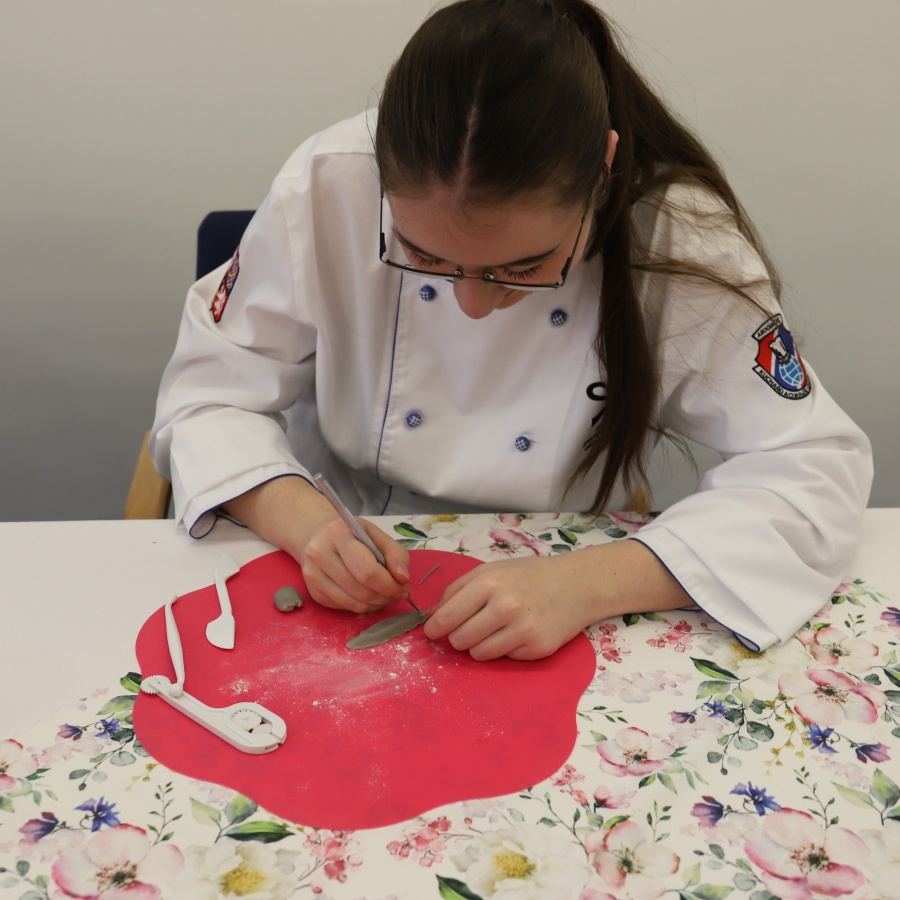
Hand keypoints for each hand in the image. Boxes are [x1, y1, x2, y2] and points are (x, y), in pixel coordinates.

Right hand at [300, 515, 411, 612]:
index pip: (367, 570)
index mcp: (337, 534)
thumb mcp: (376, 534)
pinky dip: (362, 606)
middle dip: (386, 596)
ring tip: (387, 595)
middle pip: (361, 590)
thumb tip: (403, 578)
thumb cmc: (352, 535)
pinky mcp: (314, 592)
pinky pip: (344, 607)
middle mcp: (319, 554)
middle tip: (399, 593)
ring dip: (376, 604)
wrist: (318, 536)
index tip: (404, 586)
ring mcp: (313, 575)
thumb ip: (395, 553)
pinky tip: (370, 596)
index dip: (390, 584)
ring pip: (353, 603)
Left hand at [423, 540, 692, 660]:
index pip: (446, 617)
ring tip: (493, 630)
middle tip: (468, 628)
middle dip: (458, 637)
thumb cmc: (528, 575)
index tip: (432, 632)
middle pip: (459, 640)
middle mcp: (504, 607)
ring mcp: (522, 630)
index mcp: (488, 583)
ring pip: (478, 654)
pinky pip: (504, 658)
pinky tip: (516, 633)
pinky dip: (504, 649)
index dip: (434, 628)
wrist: (576, 585)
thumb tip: (432, 617)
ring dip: (479, 646)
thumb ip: (458, 590)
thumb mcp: (491, 570)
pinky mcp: (536, 649)